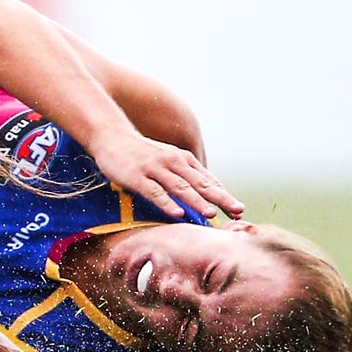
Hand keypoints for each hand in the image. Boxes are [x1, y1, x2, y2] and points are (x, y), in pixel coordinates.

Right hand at [91, 132, 244, 220]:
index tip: (239, 210)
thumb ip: (184, 174)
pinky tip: (177, 214)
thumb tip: (206, 192)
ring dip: (197, 201)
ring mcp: (155, 169)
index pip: (208, 180)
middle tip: (237, 211)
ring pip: (180, 187)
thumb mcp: (167, 159)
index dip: (224, 195)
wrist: (112, 136)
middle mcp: (173, 162)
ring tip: (211, 214)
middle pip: (200, 184)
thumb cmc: (141, 153)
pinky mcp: (137, 176)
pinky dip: (167, 203)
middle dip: (220, 198)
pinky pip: (155, 192)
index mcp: (183, 160)